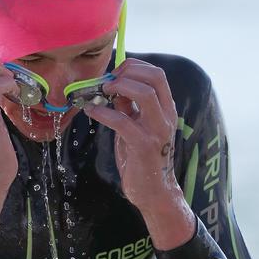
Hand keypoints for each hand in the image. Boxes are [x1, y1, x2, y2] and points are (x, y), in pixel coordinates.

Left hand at [85, 59, 195, 248]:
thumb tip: (113, 86)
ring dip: (119, 87)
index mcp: (167, 109)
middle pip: (154, 77)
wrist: (154, 192)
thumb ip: (129, 107)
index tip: (114, 73)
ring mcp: (157, 131)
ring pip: (144, 94)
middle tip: (107, 82)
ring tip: (102, 93)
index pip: (157, 74)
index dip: (133, 67)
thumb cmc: (143, 159)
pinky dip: (103, 112)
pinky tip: (91, 112)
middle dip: (127, 72)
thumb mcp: (136, 127)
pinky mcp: (143, 146)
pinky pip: (122, 121)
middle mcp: (167, 116)